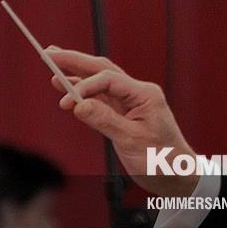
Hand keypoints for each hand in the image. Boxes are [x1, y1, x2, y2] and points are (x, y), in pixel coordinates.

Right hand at [45, 47, 198, 197]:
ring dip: (77, 74)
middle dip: (76, 62)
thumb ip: (105, 121)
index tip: (67, 100)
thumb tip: (79, 105)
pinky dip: (83, 92)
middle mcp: (138, 93)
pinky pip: (101, 97)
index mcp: (145, 95)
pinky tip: (67, 88)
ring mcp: (131, 102)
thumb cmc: (162, 159)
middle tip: (50, 54)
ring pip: (100, 82)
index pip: (110, 79)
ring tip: (53, 65)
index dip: (86, 85)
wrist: (176, 174)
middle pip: (104, 70)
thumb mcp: (132, 141)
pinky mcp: (125, 113)